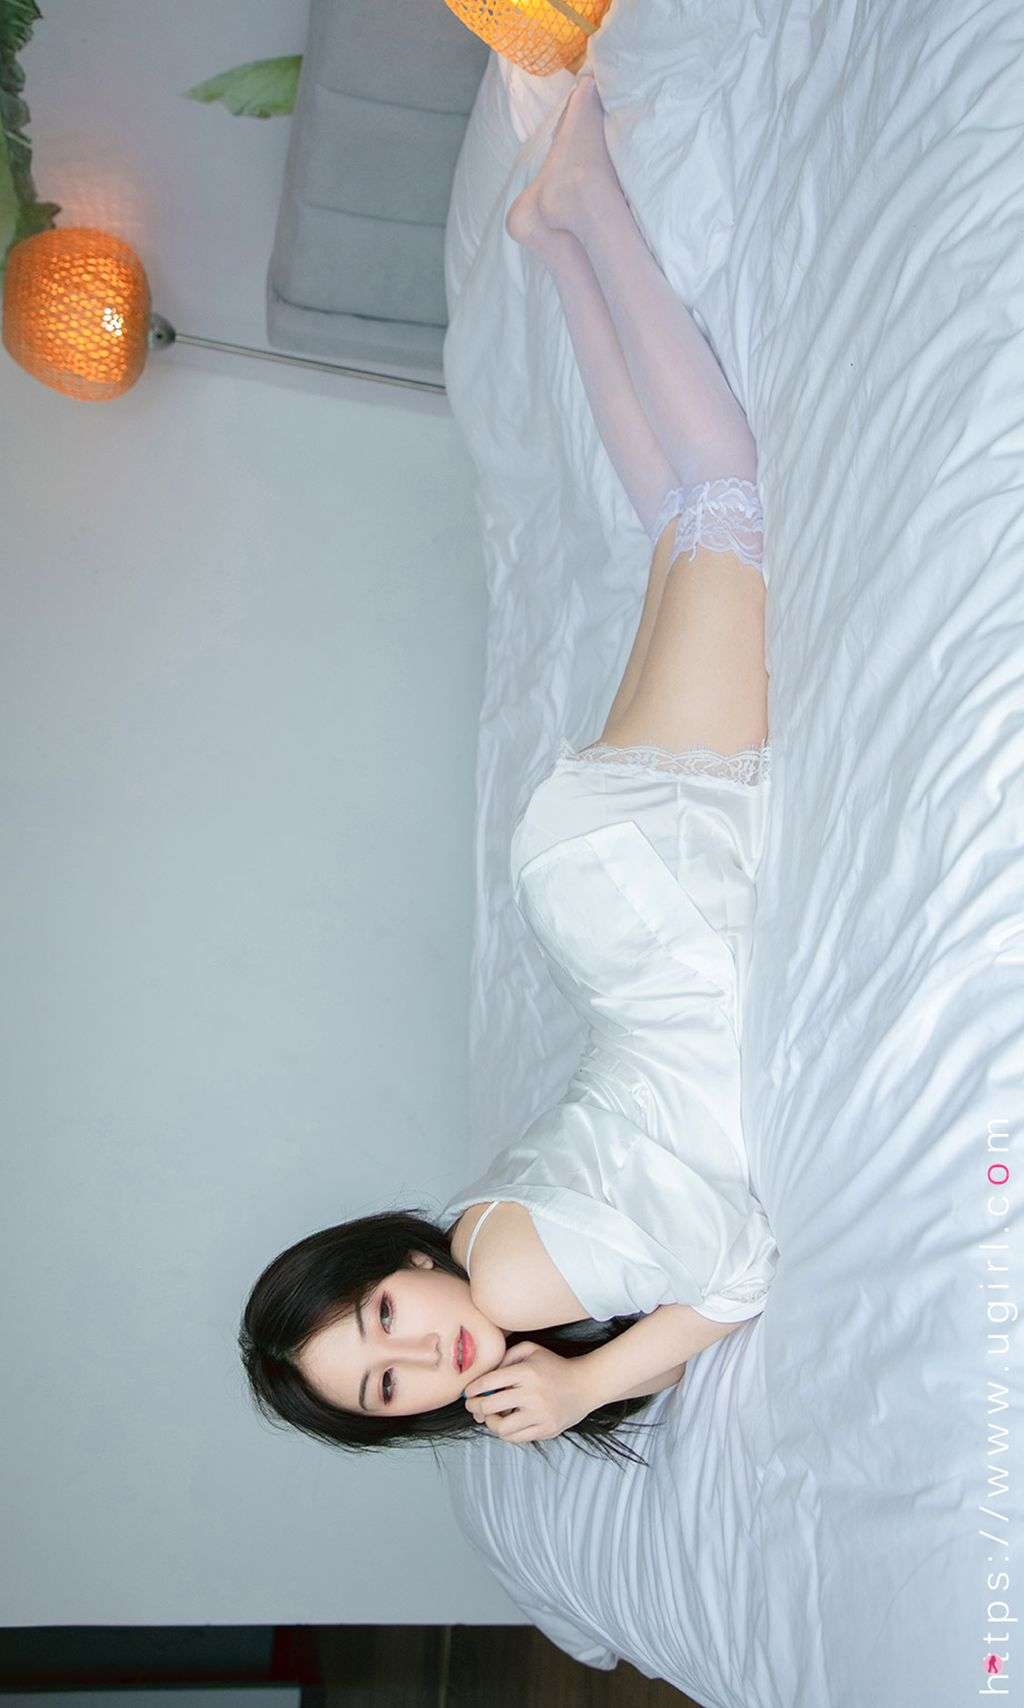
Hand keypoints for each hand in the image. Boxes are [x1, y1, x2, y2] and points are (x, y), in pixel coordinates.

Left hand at [463, 1340, 593, 1444]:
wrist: (585, 1385)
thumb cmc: (554, 1366)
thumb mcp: (531, 1350)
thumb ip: (506, 1355)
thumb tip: (485, 1375)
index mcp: (526, 1372)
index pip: (489, 1382)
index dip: (472, 1389)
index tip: (467, 1392)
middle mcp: (532, 1394)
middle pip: (490, 1406)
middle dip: (475, 1407)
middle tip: (473, 1406)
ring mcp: (540, 1415)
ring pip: (501, 1428)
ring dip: (491, 1423)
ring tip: (491, 1417)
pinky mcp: (546, 1430)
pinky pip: (516, 1438)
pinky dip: (507, 1433)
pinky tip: (507, 1423)